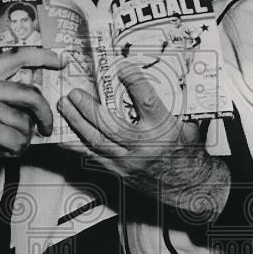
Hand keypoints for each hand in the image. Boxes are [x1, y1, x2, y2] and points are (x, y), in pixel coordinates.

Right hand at [0, 48, 65, 224]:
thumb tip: (17, 102)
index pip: (17, 56)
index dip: (43, 56)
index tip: (59, 61)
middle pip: (31, 94)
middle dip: (45, 113)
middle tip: (46, 125)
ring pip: (24, 123)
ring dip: (23, 140)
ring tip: (10, 146)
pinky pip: (17, 141)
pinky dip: (14, 151)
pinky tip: (3, 153)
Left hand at [57, 61, 230, 218]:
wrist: (187, 186)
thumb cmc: (187, 153)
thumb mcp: (187, 124)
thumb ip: (170, 105)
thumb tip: (158, 78)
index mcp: (163, 130)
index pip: (147, 102)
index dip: (135, 83)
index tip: (122, 67)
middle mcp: (144, 146)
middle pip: (111, 125)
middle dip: (88, 108)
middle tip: (75, 92)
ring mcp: (128, 161)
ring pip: (97, 141)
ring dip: (77, 122)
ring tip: (65, 105)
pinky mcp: (118, 170)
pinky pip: (93, 156)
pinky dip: (76, 144)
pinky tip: (64, 133)